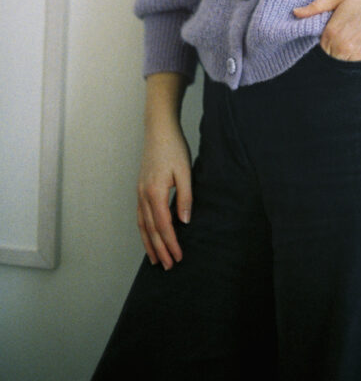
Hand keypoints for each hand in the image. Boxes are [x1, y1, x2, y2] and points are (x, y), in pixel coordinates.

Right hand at [136, 120, 191, 269]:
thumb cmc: (173, 148)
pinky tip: (149, 236)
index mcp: (154, 192)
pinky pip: (140, 215)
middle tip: (168, 266)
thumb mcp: (185, 171)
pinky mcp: (141, 189)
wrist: (159, 130)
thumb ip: (185, 197)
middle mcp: (143, 195)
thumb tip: (184, 221)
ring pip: (142, 225)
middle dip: (160, 249)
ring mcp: (139, 192)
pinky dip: (144, 230)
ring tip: (156, 259)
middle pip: (150, 230)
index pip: (163, 225)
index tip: (178, 257)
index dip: (171, 243)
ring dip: (149, 244)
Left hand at [293, 0, 360, 60]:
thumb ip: (317, 7)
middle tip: (359, 36)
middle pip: (336, 59)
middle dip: (344, 52)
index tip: (347, 34)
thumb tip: (295, 12)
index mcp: (330, 31)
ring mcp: (357, 53)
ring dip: (356, 56)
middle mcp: (341, 45)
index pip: (324, 50)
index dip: (333, 43)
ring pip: (349, 64)